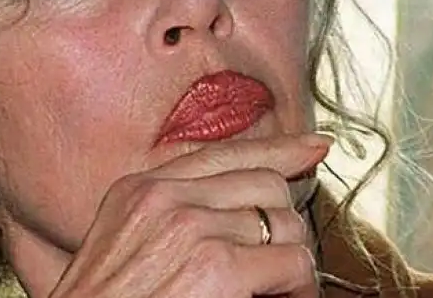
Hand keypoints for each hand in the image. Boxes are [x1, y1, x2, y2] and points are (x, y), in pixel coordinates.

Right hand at [49, 133, 331, 297]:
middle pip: (264, 183)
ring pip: (285, 222)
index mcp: (138, 192)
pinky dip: (298, 287)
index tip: (310, 148)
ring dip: (293, 261)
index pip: (222, 152)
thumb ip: (167, 224)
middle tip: (283, 266)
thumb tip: (233, 221)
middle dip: (284, 222)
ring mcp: (190, 228)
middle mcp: (163, 198)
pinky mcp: (216, 267)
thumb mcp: (122, 252)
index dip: (277, 149)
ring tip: (279, 292)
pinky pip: (292, 262)